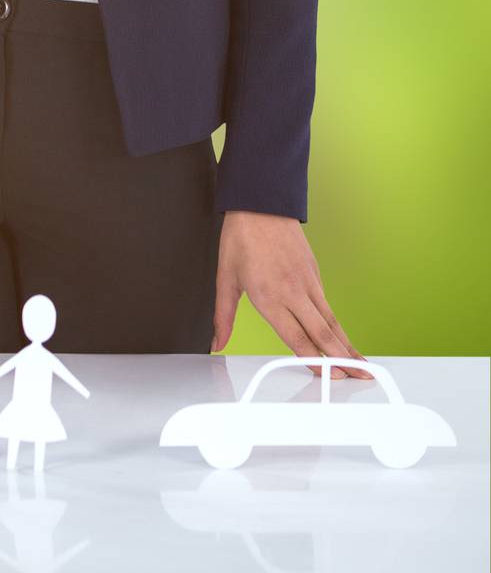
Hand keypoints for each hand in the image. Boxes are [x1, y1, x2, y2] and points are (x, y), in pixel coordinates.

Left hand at [212, 211, 373, 379]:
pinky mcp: (315, 271)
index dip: (316, 362)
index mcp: (270, 297)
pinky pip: (327, 304)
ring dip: (347, 344)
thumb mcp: (225, 278)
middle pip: (323, 333)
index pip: (297, 338)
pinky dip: (338, 324)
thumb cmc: (241, 237)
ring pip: (331, 319)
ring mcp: (308, 281)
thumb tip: (216, 342)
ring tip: (362, 363)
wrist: (260, 201)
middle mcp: (293, 292)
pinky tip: (343, 337)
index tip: (330, 377)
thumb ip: (223, 317)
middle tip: (360, 378)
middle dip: (343, 359)